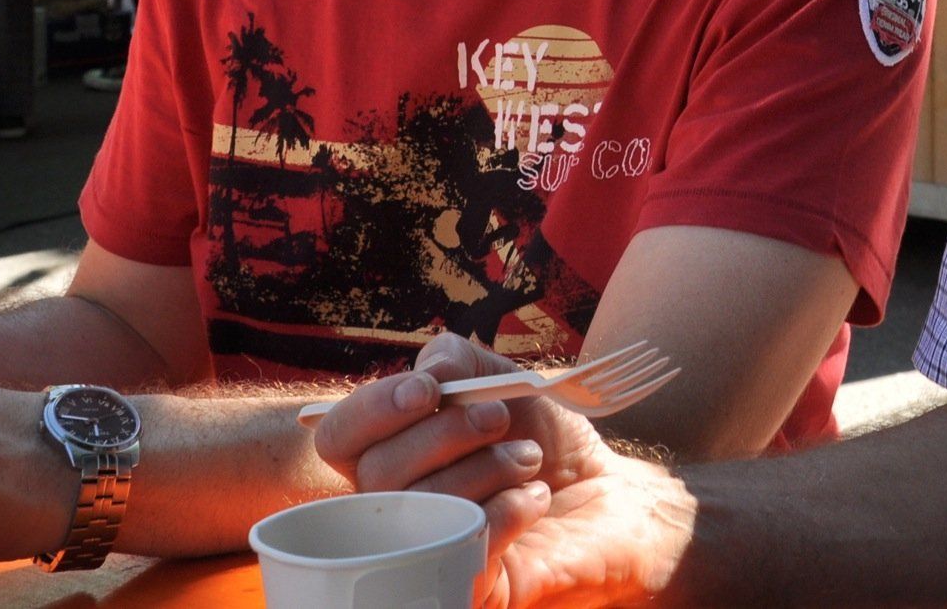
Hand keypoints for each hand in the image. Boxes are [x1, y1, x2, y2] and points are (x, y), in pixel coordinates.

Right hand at [312, 335, 692, 608]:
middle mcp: (396, 507)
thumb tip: (429, 371)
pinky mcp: (465, 585)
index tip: (429, 390)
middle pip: (378, 472)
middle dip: (447, 433)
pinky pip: (465, 547)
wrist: (607, 494)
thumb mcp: (499, 378)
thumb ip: (456, 360)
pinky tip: (535, 500)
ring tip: (529, 460)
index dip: (373, 409)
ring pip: (422, 509)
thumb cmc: (545, 437)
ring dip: (486, 467)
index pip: (338, 437)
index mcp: (392, 451)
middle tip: (499, 418)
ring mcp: (426, 551)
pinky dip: (508, 509)